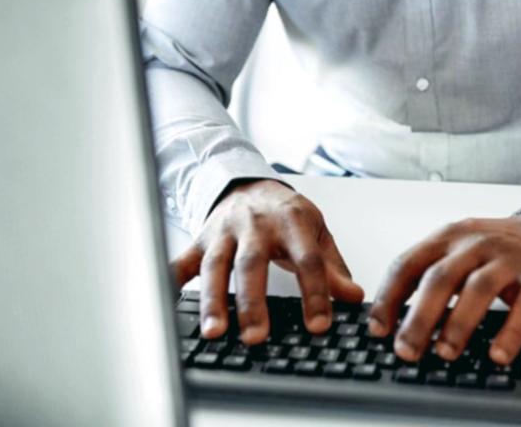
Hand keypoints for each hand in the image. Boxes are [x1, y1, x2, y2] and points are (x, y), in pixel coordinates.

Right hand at [171, 178, 363, 344]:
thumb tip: (353, 297)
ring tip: (215, 332)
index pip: (306, 259)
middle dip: (253, 302)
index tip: (319, 324)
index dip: (315, 292)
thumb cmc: (286, 214)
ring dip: (213, 300)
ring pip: (214, 265)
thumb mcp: (317, 234)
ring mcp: (223, 231)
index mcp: (291, 221)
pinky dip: (172, 281)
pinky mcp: (200, 239)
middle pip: (252, 263)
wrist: (250, 184)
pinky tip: (167, 304)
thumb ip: (332, 267)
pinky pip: (182, 260)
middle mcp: (255, 225)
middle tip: (256, 337)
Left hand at [367, 216, 520, 365]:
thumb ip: (428, 276)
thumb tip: (394, 321)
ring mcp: (508, 261)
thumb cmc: (495, 249)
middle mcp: (475, 245)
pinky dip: (509, 333)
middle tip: (406, 350)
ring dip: (458, 324)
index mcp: (447, 237)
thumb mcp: (457, 249)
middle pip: (440, 278)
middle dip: (419, 317)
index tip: (377, 329)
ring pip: (478, 289)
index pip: (408, 264)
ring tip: (445, 353)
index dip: (389, 297)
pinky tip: (497, 355)